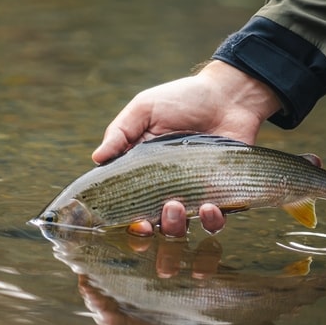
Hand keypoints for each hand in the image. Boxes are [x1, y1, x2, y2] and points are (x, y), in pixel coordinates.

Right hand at [92, 60, 281, 235]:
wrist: (228, 94)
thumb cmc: (183, 99)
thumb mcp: (145, 108)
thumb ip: (121, 132)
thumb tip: (97, 158)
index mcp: (142, 169)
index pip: (128, 201)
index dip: (125, 217)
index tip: (129, 220)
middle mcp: (166, 186)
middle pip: (153, 222)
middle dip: (149, 229)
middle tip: (151, 220)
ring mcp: (193, 192)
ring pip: (181, 227)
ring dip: (176, 226)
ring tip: (176, 205)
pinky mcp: (220, 193)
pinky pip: (215, 220)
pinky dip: (211, 221)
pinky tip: (209, 206)